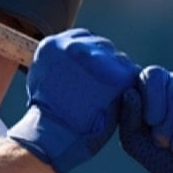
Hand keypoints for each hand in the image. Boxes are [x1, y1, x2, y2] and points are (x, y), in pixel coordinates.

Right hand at [7, 29, 137, 172]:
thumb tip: (70, 53)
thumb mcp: (40, 76)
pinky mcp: (119, 76)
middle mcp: (77, 46)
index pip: (83, 38)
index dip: (87, 56)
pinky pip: (132, 75)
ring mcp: (100, 60)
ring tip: (105, 97)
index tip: (86, 73)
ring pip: (119, 60)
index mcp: (55, 44)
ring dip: (117, 74)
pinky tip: (117, 99)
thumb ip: (58, 60)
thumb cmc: (46, 112)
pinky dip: (128, 87)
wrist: (53, 135)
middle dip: (103, 64)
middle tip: (97, 89)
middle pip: (102, 46)